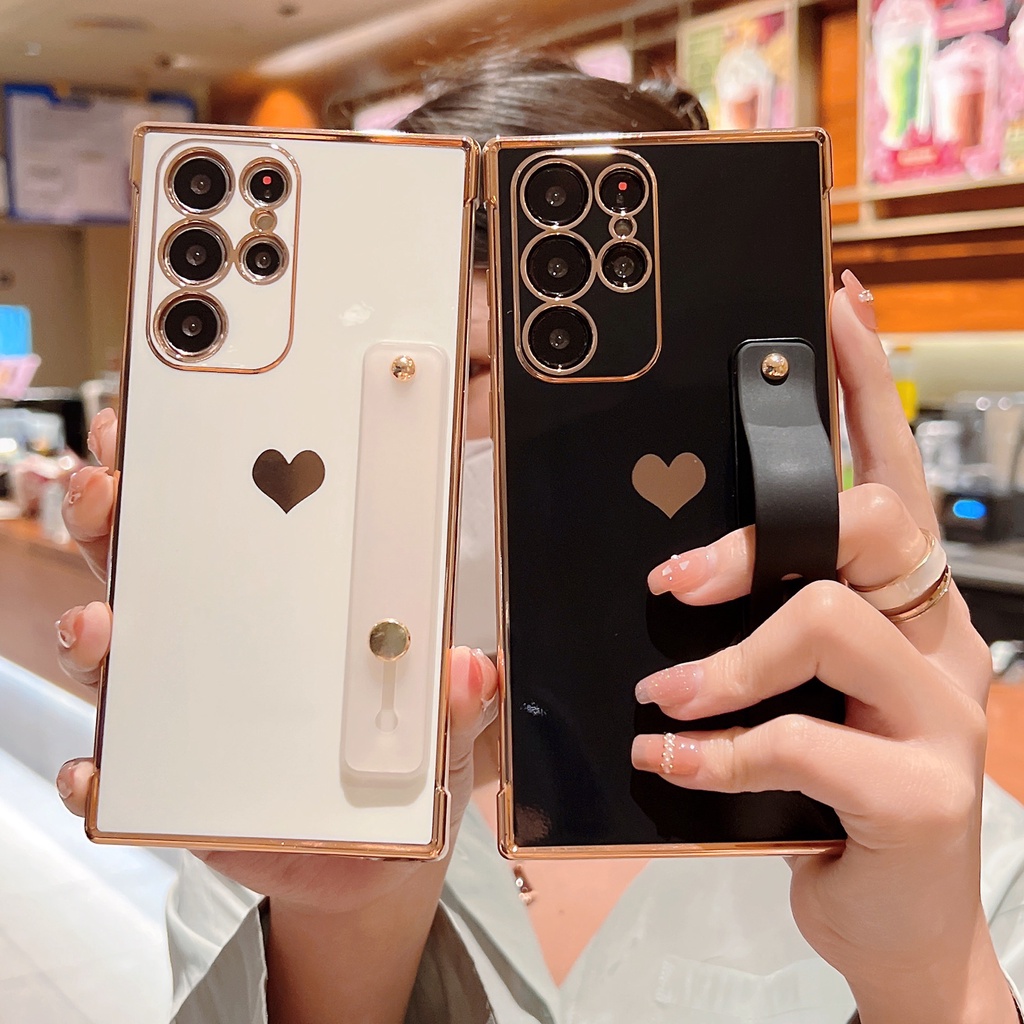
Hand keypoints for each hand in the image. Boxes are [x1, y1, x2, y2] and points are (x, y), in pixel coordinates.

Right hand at [55, 408, 497, 913]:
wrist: (373, 856)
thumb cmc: (401, 761)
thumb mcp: (444, 720)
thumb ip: (459, 697)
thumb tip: (467, 667)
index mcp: (286, 600)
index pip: (231, 515)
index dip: (192, 460)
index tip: (169, 416)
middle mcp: (220, 639)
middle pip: (146, 559)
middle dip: (112, 510)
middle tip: (109, 485)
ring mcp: (184, 708)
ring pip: (117, 651)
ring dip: (95, 625)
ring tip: (103, 621)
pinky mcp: (167, 784)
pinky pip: (112, 770)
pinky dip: (94, 769)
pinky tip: (99, 770)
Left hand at [631, 276, 1015, 1023]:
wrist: (894, 922)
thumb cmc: (828, 790)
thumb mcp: (797, 692)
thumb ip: (763, 631)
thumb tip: (674, 573)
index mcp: (907, 602)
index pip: (888, 469)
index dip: (863, 385)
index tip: (834, 308)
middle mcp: (939, 638)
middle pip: (863, 527)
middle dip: (752, 542)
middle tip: (674, 580)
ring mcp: (940, 713)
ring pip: (823, 623)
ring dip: (723, 664)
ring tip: (664, 697)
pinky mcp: (920, 793)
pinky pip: (797, 739)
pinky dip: (716, 752)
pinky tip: (672, 762)